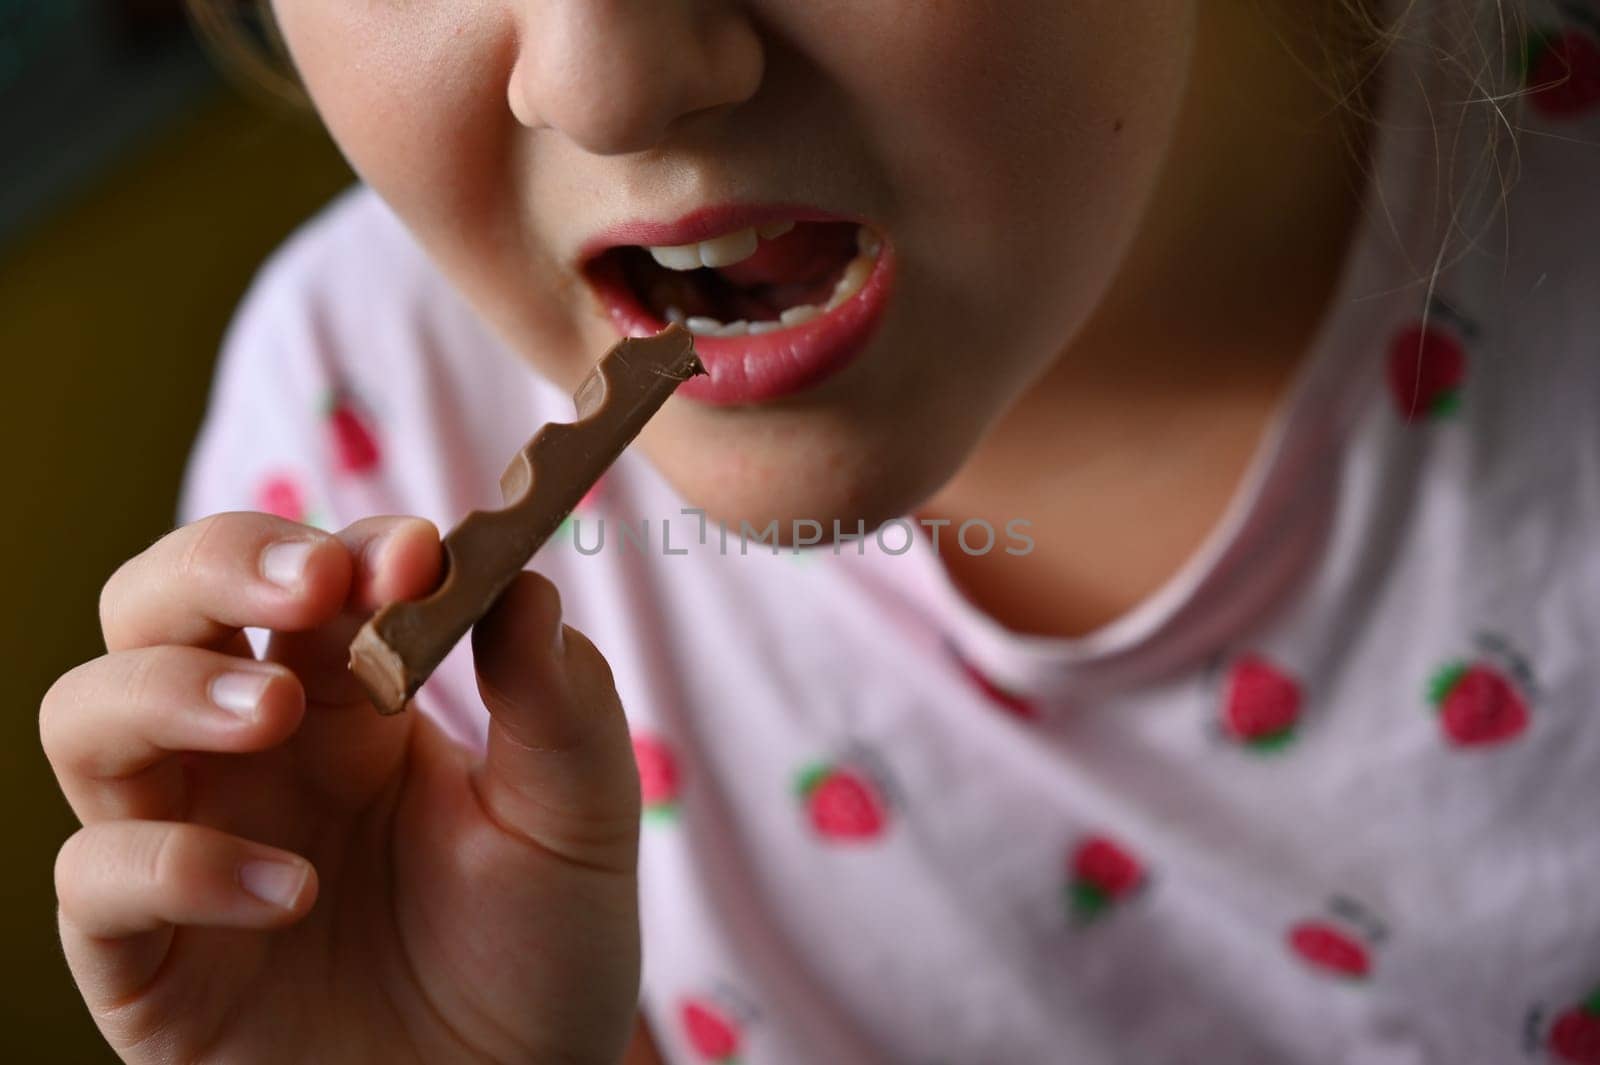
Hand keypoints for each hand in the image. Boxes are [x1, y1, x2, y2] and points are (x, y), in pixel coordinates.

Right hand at [42, 512, 642, 1063]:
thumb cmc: (539, 951)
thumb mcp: (575, 821)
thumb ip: (559, 704)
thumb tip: (522, 576)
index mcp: (350, 697)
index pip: (312, 575)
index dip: (354, 548)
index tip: (421, 554)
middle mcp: (251, 752)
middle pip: (158, 603)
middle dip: (219, 565)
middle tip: (314, 585)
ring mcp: (190, 839)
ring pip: (88, 713)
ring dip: (169, 690)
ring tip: (274, 714)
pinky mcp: (147, 953)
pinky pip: (100, 876)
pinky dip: (180, 866)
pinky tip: (292, 893)